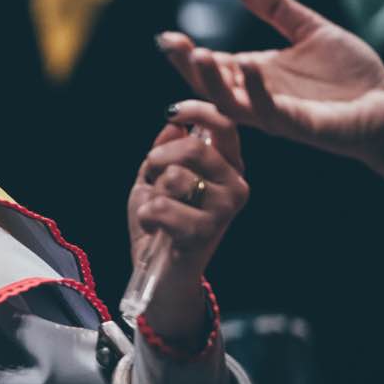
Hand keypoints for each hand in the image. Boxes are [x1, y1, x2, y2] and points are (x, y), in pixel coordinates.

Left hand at [128, 102, 247, 343]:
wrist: (159, 272)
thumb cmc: (160, 222)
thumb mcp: (155, 179)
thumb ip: (164, 151)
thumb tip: (174, 123)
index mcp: (228, 166)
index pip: (226, 125)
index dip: (199, 111)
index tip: (173, 111)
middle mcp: (236, 184)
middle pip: (194, 148)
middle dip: (158, 159)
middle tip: (152, 178)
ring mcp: (226, 209)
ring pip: (175, 177)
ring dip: (152, 193)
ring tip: (156, 211)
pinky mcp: (208, 231)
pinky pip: (163, 206)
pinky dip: (147, 215)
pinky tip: (154, 228)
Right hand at [157, 0, 383, 198]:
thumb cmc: (351, 75)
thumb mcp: (307, 29)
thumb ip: (271, 5)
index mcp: (254, 76)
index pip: (210, 66)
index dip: (186, 54)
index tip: (166, 37)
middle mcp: (256, 96)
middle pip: (210, 86)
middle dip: (188, 66)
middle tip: (170, 44)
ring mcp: (274, 114)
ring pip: (230, 103)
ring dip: (212, 81)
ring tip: (200, 54)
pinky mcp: (297, 125)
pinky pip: (268, 111)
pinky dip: (256, 90)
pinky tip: (249, 65)